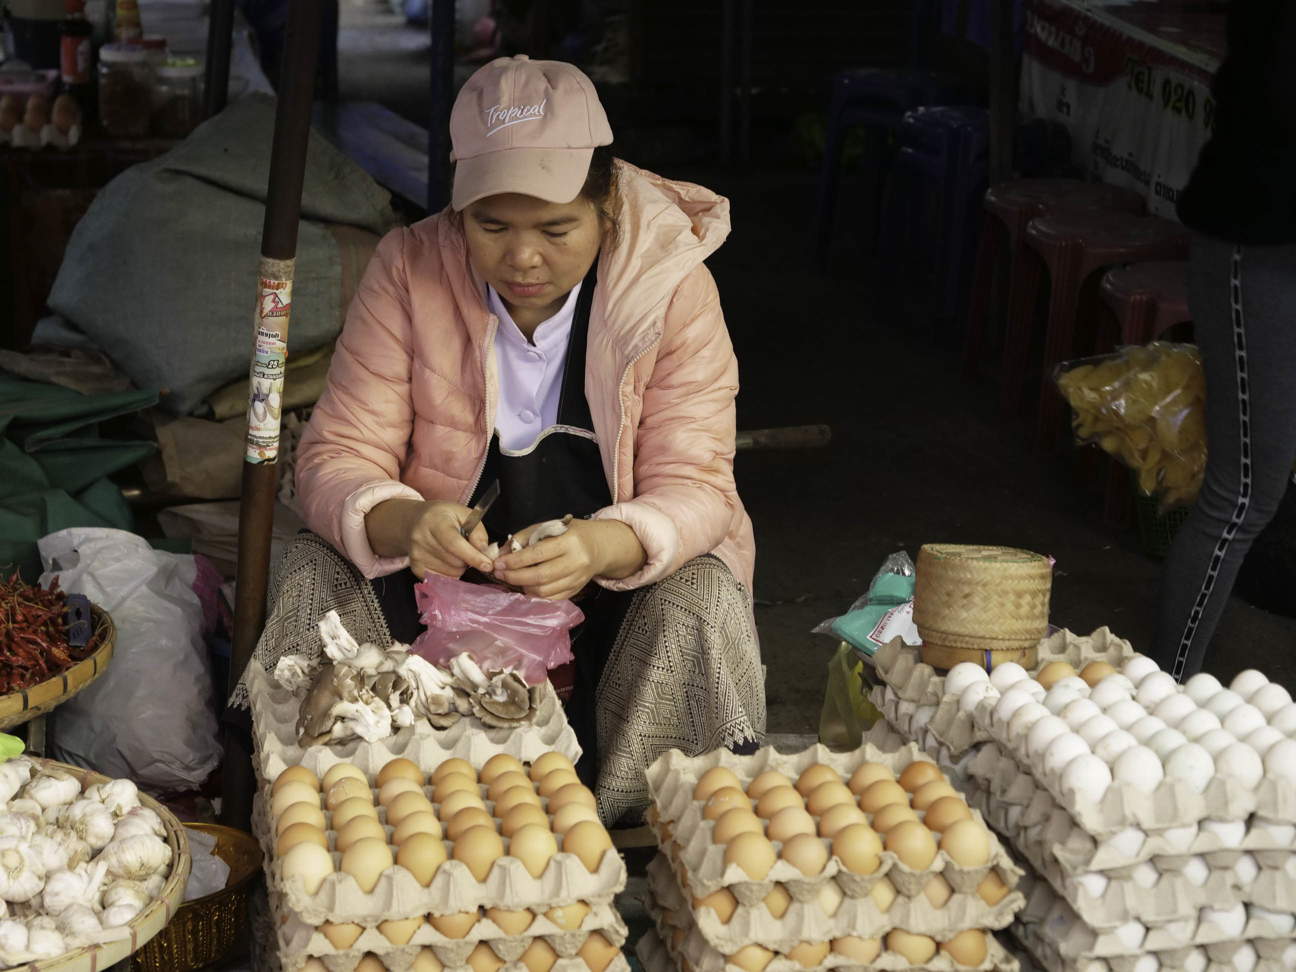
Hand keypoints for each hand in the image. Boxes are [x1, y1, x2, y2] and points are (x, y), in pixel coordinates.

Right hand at [366, 499, 492, 579]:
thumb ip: (478, 532)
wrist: (414, 521)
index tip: (488, 565)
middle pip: (455, 561)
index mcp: (435, 522)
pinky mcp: (416, 568)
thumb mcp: (464, 514)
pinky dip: (451, 573)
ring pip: (451, 573)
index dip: (473, 556)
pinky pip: (443, 580)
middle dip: (468, 559)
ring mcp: (417, 555)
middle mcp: (422, 539)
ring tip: (454, 552)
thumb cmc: (443, 516)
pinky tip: (447, 560)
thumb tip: (485, 553)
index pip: (454, 544)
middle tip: (467, 549)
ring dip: (460, 567)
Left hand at [492, 518, 645, 599]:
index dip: (515, 561)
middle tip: (501, 574)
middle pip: (540, 576)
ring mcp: (577, 578)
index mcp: (569, 541)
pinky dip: (535, 594)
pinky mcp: (576, 590)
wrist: (600, 546)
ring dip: (523, 587)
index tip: (499, 563)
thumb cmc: (571, 533)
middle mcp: (576, 561)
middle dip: (515, 577)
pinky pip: (551, 598)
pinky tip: (527, 586)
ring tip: (513, 579)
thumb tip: (503, 553)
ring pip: (545, 591)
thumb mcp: (549, 526)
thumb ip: (525, 537)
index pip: (537, 554)